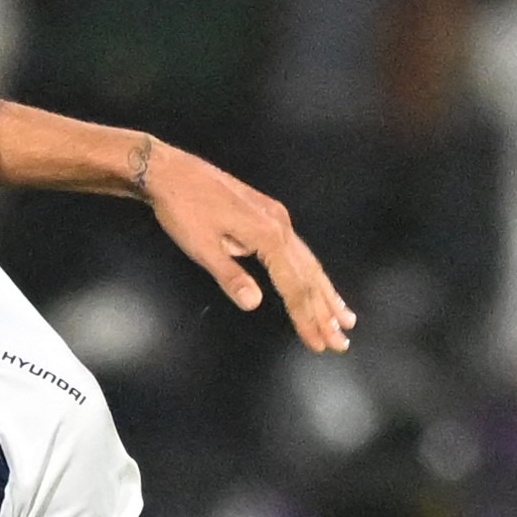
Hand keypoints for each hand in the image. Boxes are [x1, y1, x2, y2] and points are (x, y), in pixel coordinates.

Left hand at [141, 141, 354, 354]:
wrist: (171, 172)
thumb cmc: (182, 210)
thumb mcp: (202, 247)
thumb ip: (230, 276)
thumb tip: (254, 303)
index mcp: (267, 235)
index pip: (294, 286)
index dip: (307, 318)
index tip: (319, 344)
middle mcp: (280, 225)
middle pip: (308, 276)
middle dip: (325, 313)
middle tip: (341, 344)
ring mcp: (277, 218)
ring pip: (308, 263)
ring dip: (326, 294)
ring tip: (345, 318)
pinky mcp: (270, 215)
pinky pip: (298, 251)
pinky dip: (311, 273)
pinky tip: (318, 284)